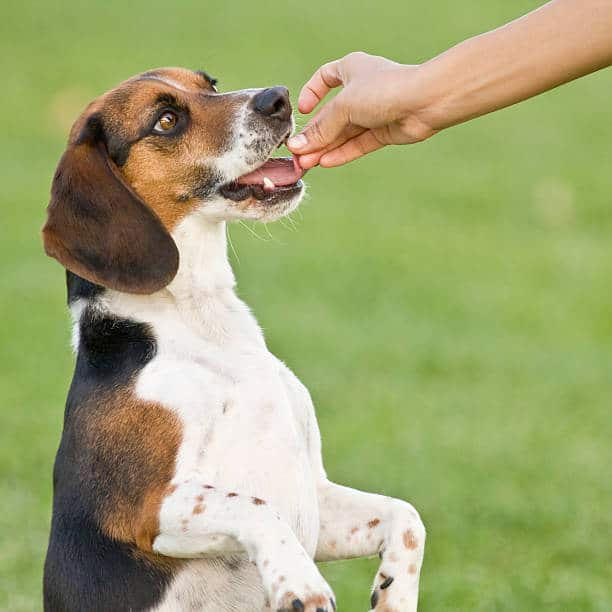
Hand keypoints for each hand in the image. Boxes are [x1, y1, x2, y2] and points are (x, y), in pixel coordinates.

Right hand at [288, 52, 436, 168]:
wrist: (425, 101)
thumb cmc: (385, 89)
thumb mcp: (344, 106)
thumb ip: (321, 129)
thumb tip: (298, 147)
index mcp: (351, 69)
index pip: (325, 78)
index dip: (311, 94)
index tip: (303, 111)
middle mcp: (362, 89)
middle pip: (332, 115)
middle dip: (315, 134)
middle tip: (298, 154)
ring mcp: (374, 112)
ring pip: (344, 132)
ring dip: (325, 148)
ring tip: (307, 164)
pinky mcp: (384, 132)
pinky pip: (357, 144)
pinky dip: (342, 153)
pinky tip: (325, 163)